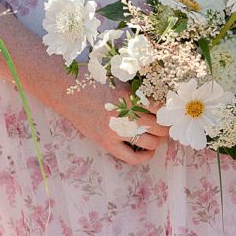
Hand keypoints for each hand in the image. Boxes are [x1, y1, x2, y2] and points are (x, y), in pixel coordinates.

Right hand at [45, 79, 169, 166]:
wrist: (64, 89)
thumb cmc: (92, 79)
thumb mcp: (118, 77)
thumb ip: (138, 88)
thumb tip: (161, 97)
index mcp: (130, 96)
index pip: (162, 108)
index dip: (170, 110)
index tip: (171, 111)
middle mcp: (125, 115)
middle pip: (160, 128)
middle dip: (167, 126)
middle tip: (166, 124)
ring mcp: (115, 131)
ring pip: (150, 143)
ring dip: (158, 139)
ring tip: (157, 134)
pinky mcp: (106, 143)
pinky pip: (132, 157)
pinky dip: (145, 156)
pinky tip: (149, 151)